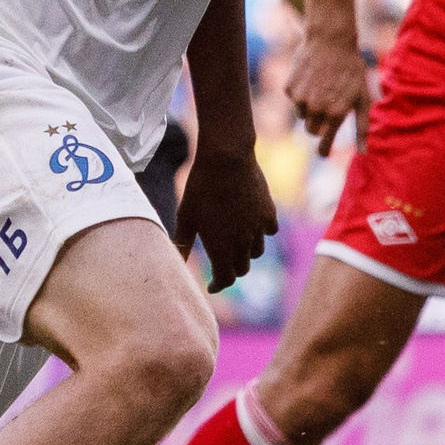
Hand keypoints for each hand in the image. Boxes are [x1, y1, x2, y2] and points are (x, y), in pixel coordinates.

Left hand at [173, 144, 276, 293]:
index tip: (211, 285)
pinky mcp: (269, 213)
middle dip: (230, 270)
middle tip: (221, 265)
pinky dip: (261, 233)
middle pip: (241, 269)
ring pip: (256, 252)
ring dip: (246, 253)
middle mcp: (242, 243)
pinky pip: (269, 232)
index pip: (224, 279)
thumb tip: (175, 263)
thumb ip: (182, 242)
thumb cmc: (200, 187)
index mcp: (220, 248)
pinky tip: (252, 225)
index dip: (217, 285)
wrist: (226, 159)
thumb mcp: (186, 216)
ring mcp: (258, 229)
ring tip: (236, 245)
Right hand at [287, 32, 372, 157]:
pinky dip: (301, 92)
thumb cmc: (352, 70)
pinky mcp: (289, 88)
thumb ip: (362, 128)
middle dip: (319, 125)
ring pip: (302, 115)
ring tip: (322, 86)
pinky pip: (294, 99)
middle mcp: (316, 109)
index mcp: (335, 114)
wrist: (331, 40)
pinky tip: (311, 77)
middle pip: (312, 131)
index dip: (324, 150)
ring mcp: (300, 99)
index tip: (323, 153)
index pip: (324, 144)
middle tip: (327, 107)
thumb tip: (364, 153)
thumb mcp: (362, 98)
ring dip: (310, 107)